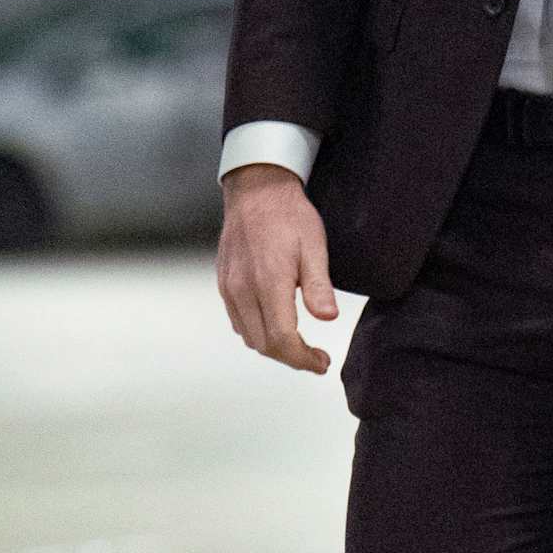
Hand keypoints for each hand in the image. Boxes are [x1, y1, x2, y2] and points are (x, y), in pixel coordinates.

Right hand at [216, 163, 338, 374]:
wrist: (256, 190)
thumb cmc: (288, 215)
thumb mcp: (314, 246)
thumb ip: (319, 285)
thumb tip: (328, 317)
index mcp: (268, 283)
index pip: (282, 339)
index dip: (303, 359)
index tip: (322, 362)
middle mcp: (243, 290)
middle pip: (263, 345)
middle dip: (291, 358)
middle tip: (315, 358)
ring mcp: (229, 288)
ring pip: (249, 336)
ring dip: (273, 347)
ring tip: (298, 344)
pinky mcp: (224, 283)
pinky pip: (238, 321)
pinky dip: (257, 332)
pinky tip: (275, 324)